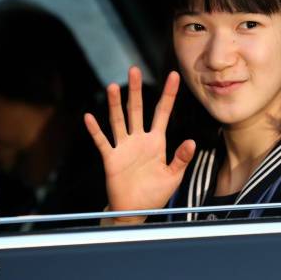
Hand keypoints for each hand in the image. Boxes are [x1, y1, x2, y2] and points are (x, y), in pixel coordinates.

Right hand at [84, 67, 195, 223]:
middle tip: (134, 70)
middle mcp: (139, 139)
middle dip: (136, 90)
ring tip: (112, 86)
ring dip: (114, 104)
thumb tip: (191, 142)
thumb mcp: (173, 176)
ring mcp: (124, 147)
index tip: (174, 75)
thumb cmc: (155, 193)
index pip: (163, 112)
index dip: (168, 94)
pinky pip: (102, 142)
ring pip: (118, 120)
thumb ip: (181, 159)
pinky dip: (95, 130)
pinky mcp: (111, 159)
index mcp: (156, 141)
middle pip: (137, 109)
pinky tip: (89, 117)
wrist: (135, 210)